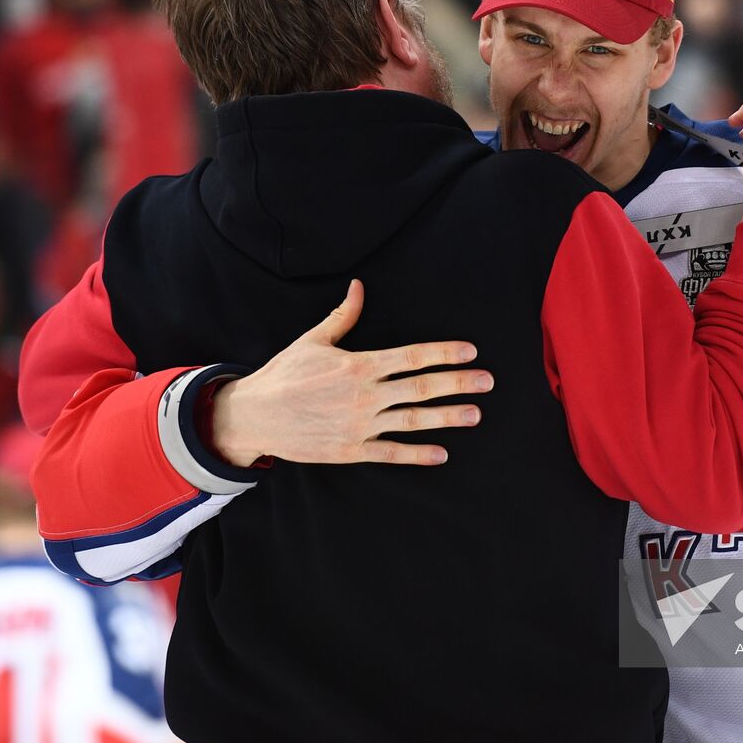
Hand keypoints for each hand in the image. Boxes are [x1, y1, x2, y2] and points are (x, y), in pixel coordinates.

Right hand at [211, 280, 491, 466]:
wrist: (255, 416)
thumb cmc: (284, 374)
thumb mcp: (313, 340)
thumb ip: (343, 316)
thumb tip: (360, 287)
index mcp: (359, 364)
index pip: (411, 356)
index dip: (444, 353)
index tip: (470, 351)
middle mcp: (364, 395)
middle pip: (421, 387)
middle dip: (458, 383)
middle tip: (488, 381)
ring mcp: (360, 424)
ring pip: (412, 420)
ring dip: (447, 417)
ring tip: (475, 414)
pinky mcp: (351, 449)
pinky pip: (391, 453)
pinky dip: (417, 454)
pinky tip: (441, 454)